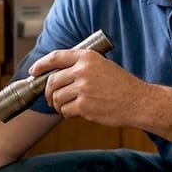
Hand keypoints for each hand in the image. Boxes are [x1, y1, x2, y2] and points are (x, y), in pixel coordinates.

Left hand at [31, 48, 145, 127]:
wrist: (138, 101)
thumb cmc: (122, 85)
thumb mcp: (103, 65)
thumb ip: (81, 66)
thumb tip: (57, 74)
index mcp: (87, 57)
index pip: (56, 57)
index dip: (41, 65)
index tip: (33, 72)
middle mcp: (83, 70)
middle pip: (52, 81)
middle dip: (49, 93)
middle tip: (53, 99)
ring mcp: (83, 88)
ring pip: (57, 97)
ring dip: (59, 105)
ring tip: (70, 107)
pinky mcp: (85, 105)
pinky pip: (66, 110)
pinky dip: (68, 113)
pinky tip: (78, 112)